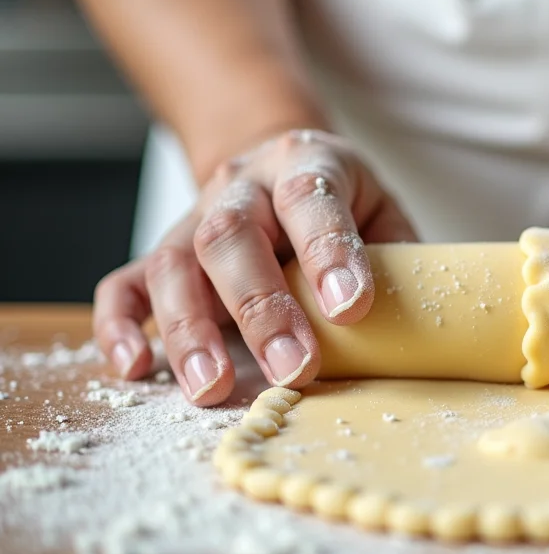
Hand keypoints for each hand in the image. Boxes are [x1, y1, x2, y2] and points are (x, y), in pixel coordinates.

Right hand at [94, 129, 416, 405]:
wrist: (281, 166)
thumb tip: (422, 329)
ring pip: (175, 264)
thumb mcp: (385, 213)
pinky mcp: (160, 255)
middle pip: (232, 236)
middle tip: (292, 368)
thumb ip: (397, 260)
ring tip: (212, 389)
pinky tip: (136, 368)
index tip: (352, 309)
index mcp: (306, 164)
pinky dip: (122, 327)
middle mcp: (241, 187)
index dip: (330, 254)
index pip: (312, 200)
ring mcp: (193, 218)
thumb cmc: (346, 207)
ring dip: (192, 331)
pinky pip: (125, 286)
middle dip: (261, 308)